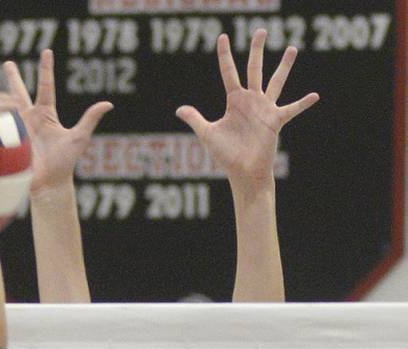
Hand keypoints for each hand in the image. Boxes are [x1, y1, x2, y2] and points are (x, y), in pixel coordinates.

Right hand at [4, 49, 112, 194]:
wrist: (48, 184)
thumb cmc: (65, 162)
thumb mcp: (79, 138)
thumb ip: (89, 119)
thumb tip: (107, 104)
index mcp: (47, 115)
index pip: (46, 87)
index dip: (46, 69)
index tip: (47, 52)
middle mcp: (31, 120)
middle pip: (20, 93)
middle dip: (14, 78)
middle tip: (7, 63)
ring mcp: (18, 131)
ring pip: (5, 108)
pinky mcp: (9, 142)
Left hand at [176, 29, 317, 186]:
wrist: (242, 172)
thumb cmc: (226, 155)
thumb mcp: (208, 134)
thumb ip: (195, 119)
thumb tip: (179, 109)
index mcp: (234, 101)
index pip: (229, 72)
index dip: (225, 55)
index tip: (223, 36)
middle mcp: (251, 101)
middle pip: (254, 68)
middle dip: (257, 50)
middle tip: (260, 30)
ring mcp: (265, 109)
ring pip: (276, 81)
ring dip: (284, 66)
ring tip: (291, 48)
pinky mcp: (275, 121)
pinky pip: (291, 109)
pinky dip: (302, 103)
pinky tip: (315, 95)